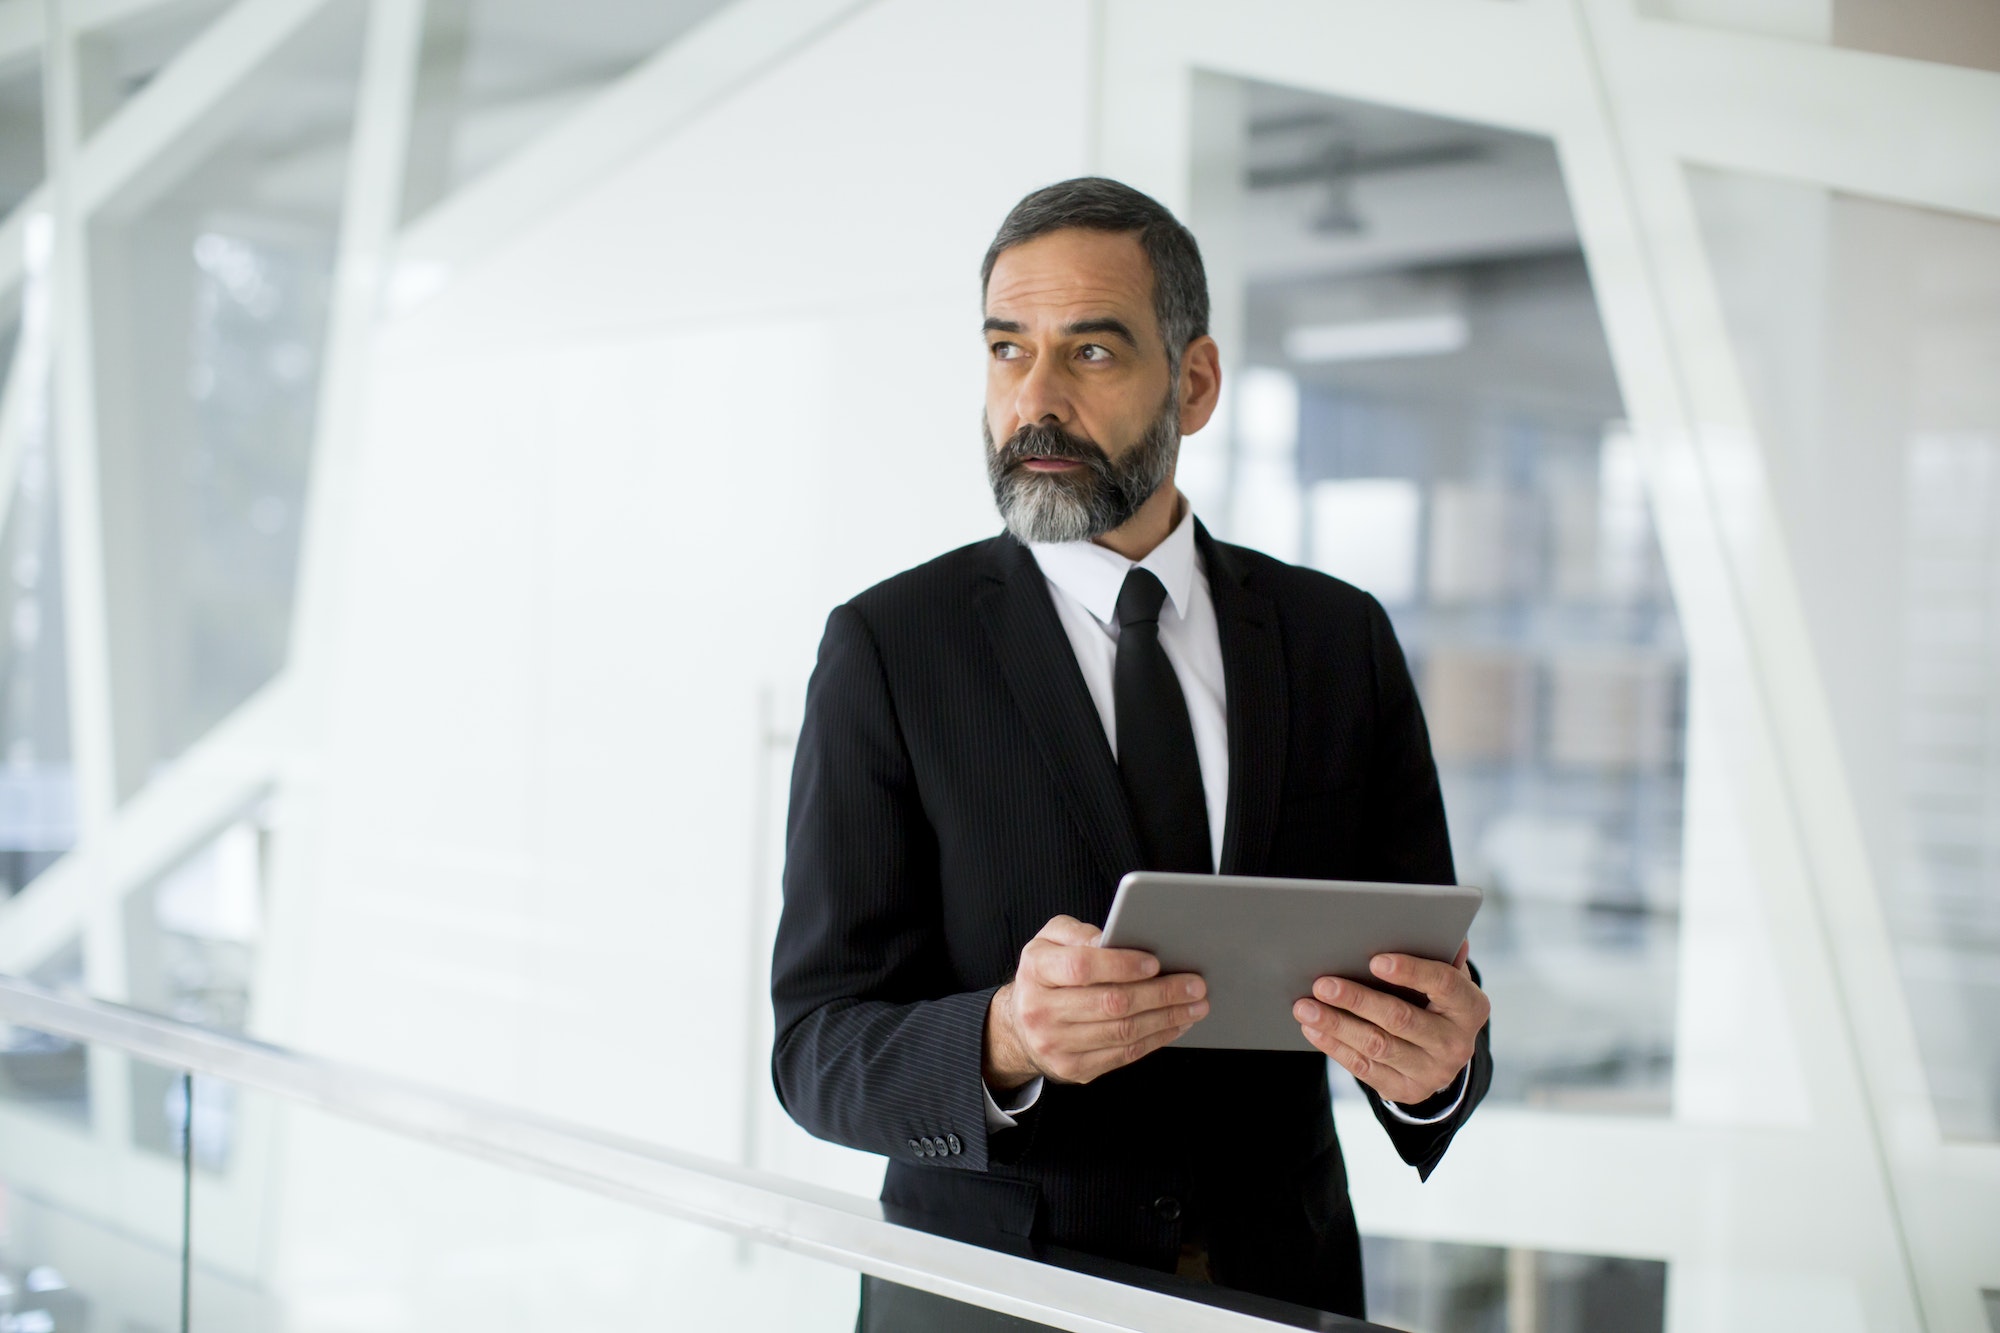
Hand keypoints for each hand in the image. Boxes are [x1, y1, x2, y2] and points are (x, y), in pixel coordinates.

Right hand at [984, 915, 1208, 1088]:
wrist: (1021, 1024)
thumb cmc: (1047, 973)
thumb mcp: (1050, 939)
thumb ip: (1078, 933)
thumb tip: (1112, 939)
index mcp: (1036, 970)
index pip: (1081, 968)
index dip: (1120, 965)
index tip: (1155, 963)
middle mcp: (1041, 1011)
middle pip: (1110, 1003)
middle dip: (1160, 994)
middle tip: (1195, 984)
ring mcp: (1057, 1045)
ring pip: (1122, 1032)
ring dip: (1166, 1018)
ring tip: (1195, 1005)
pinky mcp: (1074, 1068)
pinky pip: (1123, 1055)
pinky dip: (1156, 1039)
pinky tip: (1176, 1025)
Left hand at [1293, 942, 1486, 1105]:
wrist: (1443, 1053)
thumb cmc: (1437, 999)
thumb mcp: (1445, 977)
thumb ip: (1437, 953)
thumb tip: (1429, 924)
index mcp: (1471, 1007)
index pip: (1444, 985)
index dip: (1411, 971)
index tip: (1375, 960)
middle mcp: (1456, 1043)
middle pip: (1401, 1018)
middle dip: (1357, 999)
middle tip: (1322, 984)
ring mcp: (1432, 1071)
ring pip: (1377, 1045)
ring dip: (1336, 1024)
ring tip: (1305, 1007)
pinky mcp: (1406, 1089)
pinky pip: (1364, 1068)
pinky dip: (1335, 1046)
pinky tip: (1313, 1029)